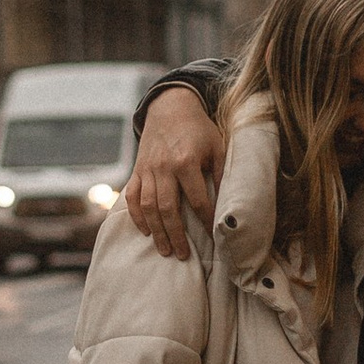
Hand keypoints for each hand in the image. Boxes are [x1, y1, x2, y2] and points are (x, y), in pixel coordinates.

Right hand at [123, 92, 223, 259]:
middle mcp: (164, 167)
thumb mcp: (217, 146)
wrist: (169, 108)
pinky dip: (137, 216)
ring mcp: (147, 169)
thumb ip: (222, 173)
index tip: (213, 238)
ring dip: (157, 231)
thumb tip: (230, 202)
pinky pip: (132, 197)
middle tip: (182, 256)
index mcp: (186, 161)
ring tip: (165, 250)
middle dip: (175, 235)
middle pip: (168, 209)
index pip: (198, 200)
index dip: (206, 221)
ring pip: (149, 206)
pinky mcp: (137, 170)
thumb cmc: (198, 129)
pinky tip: (146, 231)